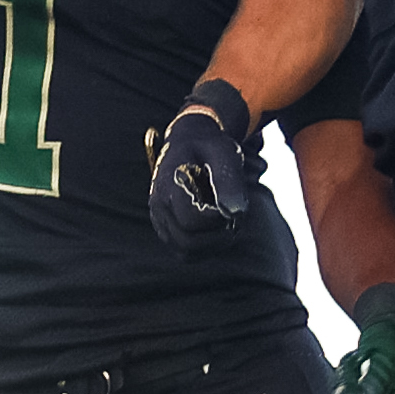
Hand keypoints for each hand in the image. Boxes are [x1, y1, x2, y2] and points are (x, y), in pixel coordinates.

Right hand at [144, 84, 259, 250]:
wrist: (190, 141)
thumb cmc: (210, 146)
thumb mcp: (224, 153)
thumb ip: (229, 181)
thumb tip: (235, 214)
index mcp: (169, 186)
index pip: (192, 221)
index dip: (218, 219)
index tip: (232, 204)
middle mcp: (159, 206)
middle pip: (188, 243)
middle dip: (217, 237)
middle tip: (235, 219)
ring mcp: (160, 220)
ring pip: (186, 253)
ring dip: (212, 245)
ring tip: (227, 223)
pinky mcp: (167, 229)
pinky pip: (185, 253)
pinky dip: (205, 249)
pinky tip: (218, 229)